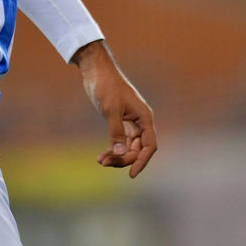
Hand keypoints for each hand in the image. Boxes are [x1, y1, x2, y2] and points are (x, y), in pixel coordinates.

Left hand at [72, 40, 156, 177]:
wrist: (96, 71)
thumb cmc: (106, 85)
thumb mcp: (111, 109)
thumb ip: (116, 132)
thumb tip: (121, 153)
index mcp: (144, 117)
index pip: (149, 146)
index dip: (142, 161)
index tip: (132, 174)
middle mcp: (140, 122)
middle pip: (138, 149)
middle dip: (123, 159)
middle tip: (105, 162)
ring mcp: (130, 122)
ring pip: (128, 147)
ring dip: (116, 156)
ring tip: (100, 161)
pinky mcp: (119, 122)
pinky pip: (120, 142)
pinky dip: (112, 150)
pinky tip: (101, 156)